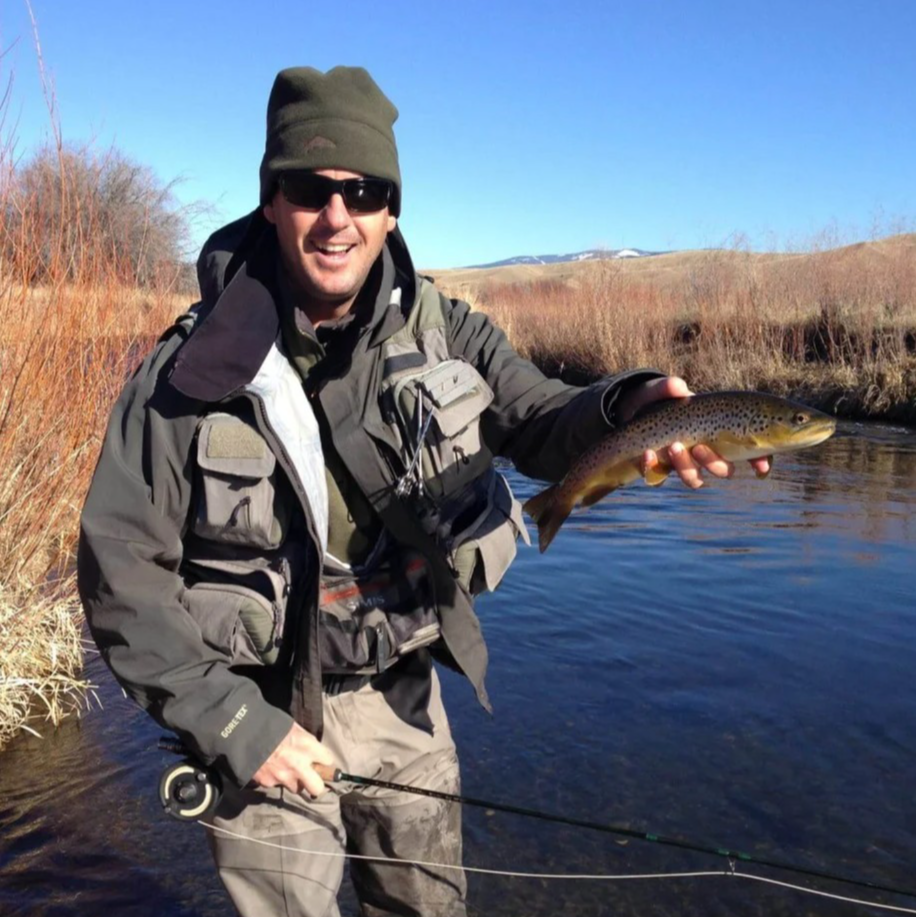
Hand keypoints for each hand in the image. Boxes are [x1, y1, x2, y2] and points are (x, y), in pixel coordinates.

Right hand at [251, 722, 335, 797]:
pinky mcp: (268, 783)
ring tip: (287, 769)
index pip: (328, 760)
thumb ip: (306, 740)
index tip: (321, 760)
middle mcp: (298, 765)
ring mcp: (283, 777)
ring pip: (296, 788)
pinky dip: (277, 779)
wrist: (243, 732)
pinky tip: (272, 768)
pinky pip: (277, 785)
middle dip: (316, 784)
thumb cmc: (270, 725)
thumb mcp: (293, 727)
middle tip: (312, 777)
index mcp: (307, 746)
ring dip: (294, 781)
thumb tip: (314, 749)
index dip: (324, 760)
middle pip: (317, 788)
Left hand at [617, 376, 770, 488]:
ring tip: (673, 447)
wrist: (627, 415)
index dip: (760, 460)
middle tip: (700, 448)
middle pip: (723, 469)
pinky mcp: (658, 469)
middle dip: (715, 463)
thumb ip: (667, 388)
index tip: (761, 468)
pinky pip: (659, 477)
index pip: (749, 450)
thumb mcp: (660, 391)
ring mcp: (681, 464)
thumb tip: (678, 386)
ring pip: (695, 479)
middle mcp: (703, 452)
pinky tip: (646, 453)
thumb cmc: (654, 401)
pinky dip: (652, 467)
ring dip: (687, 467)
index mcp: (716, 432)